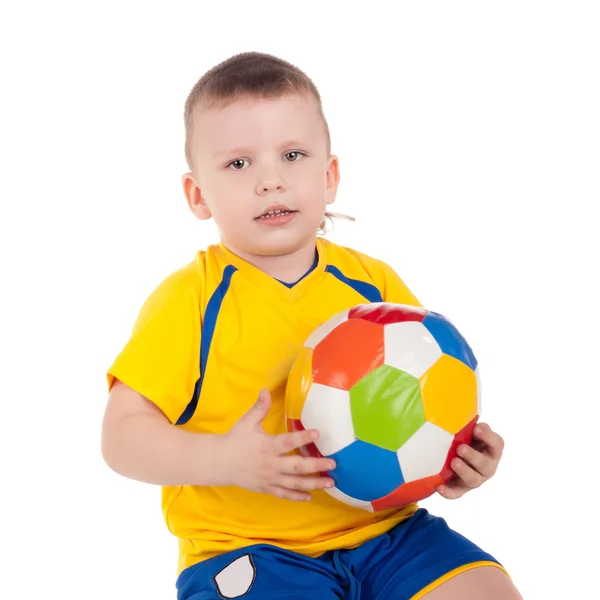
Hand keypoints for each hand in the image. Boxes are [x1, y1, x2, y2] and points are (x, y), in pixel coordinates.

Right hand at [221, 389, 335, 500]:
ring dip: (313, 483)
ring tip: (330, 482)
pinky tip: (310, 497)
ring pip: (294, 483)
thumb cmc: (235, 440)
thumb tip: (265, 390)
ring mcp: (269, 478)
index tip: (318, 433)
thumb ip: (259, 407)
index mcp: (267, 445)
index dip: (303, 438)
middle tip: (333, 464)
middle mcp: (271, 464)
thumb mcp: (246, 422)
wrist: (219, 462)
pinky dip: (296, 496)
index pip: (288, 441)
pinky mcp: (266, 488)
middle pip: (297, 467)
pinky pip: (283, 494)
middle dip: (316, 466)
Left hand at [437, 422, 503, 499]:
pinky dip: (448, 492)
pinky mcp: (462, 488)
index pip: (496, 444)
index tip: (477, 429)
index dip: (488, 437)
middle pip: (485, 464)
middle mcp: (487, 466)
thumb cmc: (466, 439)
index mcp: (491, 450)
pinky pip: (456, 493)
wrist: (456, 457)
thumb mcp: (471, 431)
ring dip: (464, 471)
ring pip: (473, 479)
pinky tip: (439, 487)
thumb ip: (472, 427)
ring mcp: (475, 479)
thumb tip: (469, 421)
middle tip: (461, 448)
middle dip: (473, 456)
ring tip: (454, 462)